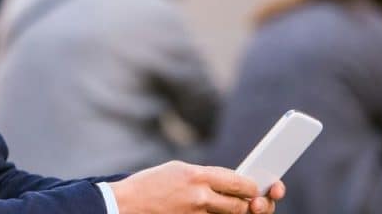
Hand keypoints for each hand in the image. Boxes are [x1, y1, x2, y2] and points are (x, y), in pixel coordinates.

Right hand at [108, 161, 285, 213]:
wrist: (125, 205)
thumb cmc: (149, 184)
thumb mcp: (177, 170)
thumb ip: (204, 176)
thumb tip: (230, 182)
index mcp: (196, 176)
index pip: (239, 182)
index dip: (252, 186)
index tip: (257, 186)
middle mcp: (199, 197)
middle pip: (241, 205)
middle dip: (252, 204)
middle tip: (256, 202)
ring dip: (239, 213)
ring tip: (242, 207)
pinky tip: (223, 213)